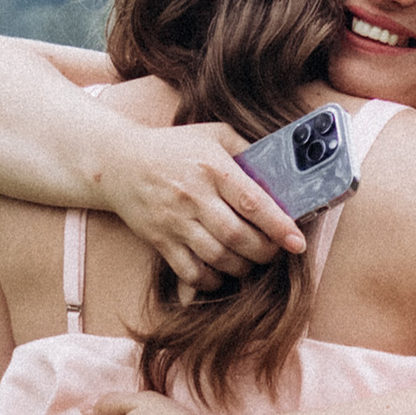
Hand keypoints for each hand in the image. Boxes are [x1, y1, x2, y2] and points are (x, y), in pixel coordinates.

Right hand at [100, 120, 302, 293]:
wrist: (118, 163)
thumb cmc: (174, 148)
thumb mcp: (214, 134)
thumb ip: (248, 150)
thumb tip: (282, 171)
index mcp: (212, 168)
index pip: (253, 202)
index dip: (279, 226)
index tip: (297, 242)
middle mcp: (194, 197)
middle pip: (238, 236)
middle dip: (264, 251)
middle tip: (273, 251)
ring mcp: (175, 221)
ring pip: (217, 258)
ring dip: (242, 267)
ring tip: (249, 261)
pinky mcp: (160, 240)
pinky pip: (190, 271)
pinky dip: (211, 280)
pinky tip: (221, 273)